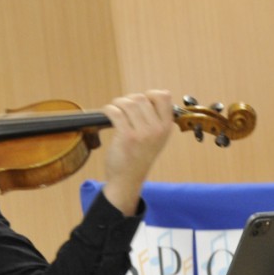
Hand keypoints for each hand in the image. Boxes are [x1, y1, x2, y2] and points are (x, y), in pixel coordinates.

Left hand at [100, 90, 172, 215]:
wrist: (128, 179)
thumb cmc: (139, 156)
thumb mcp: (156, 139)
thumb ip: (156, 119)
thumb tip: (147, 96)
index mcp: (166, 128)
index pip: (164, 96)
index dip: (150, 94)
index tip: (141, 102)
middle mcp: (157, 130)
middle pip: (142, 98)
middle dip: (129, 99)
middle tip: (123, 108)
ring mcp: (142, 134)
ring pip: (128, 103)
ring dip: (118, 103)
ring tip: (115, 109)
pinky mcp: (126, 137)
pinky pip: (115, 112)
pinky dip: (108, 109)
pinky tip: (107, 113)